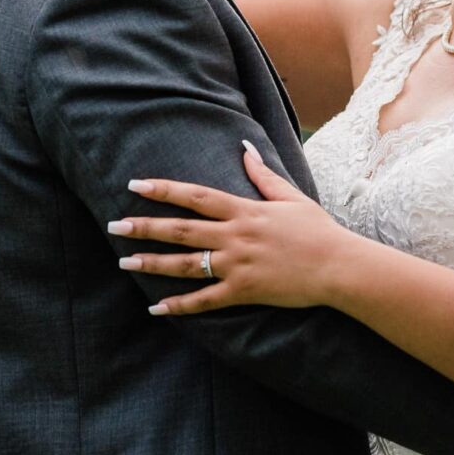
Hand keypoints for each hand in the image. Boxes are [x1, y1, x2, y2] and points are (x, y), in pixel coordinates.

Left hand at [109, 141, 350, 313]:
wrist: (339, 266)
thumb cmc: (318, 230)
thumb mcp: (290, 196)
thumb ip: (263, 175)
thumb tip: (244, 148)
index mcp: (244, 211)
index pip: (195, 196)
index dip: (164, 190)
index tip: (135, 186)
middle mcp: (235, 236)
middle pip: (181, 230)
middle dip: (145, 227)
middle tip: (114, 226)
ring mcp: (238, 265)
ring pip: (186, 265)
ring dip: (152, 263)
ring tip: (124, 261)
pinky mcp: (244, 291)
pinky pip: (205, 301)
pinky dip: (180, 305)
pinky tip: (155, 307)